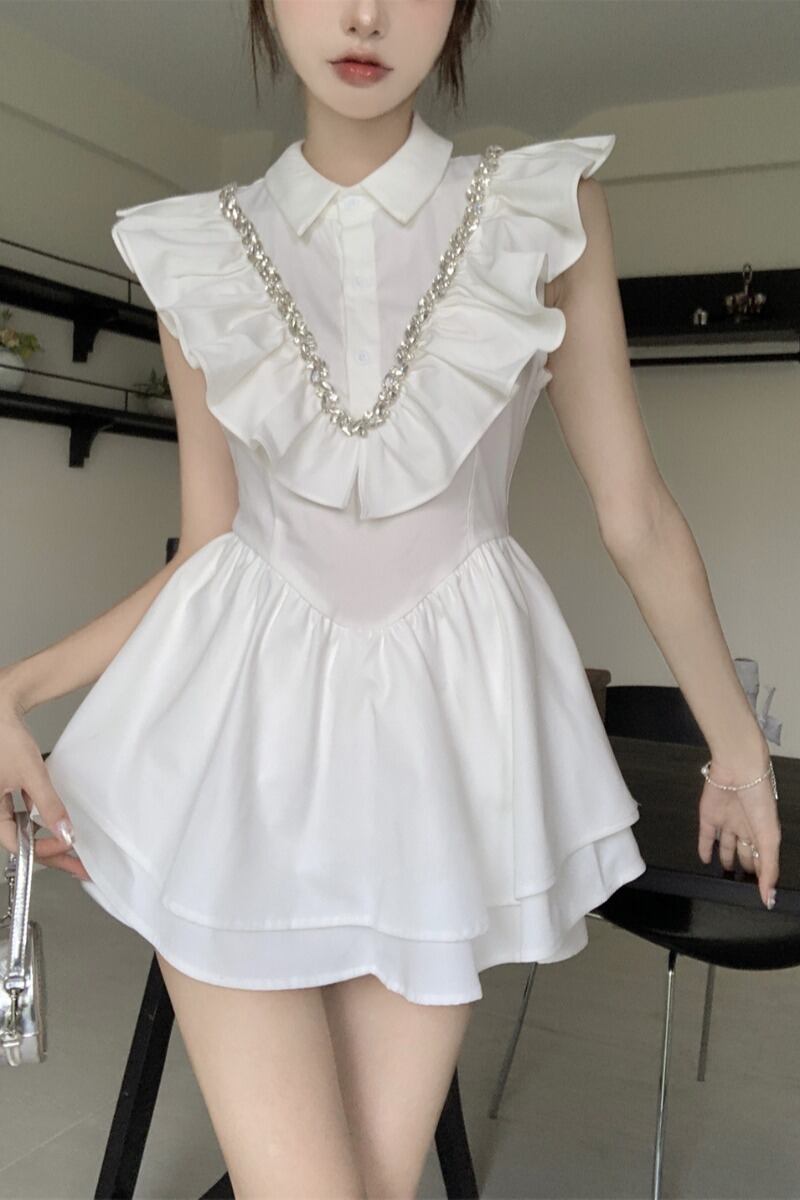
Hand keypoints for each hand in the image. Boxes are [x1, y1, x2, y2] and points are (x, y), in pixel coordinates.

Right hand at [0, 704, 90, 880]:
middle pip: (22, 841)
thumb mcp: (31, 774)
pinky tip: (58, 826)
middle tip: (78, 866)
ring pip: (24, 830)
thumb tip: (64, 832)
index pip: (15, 844)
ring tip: (72, 851)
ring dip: (47, 839)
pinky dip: (41, 821)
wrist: (1, 709)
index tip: (67, 844)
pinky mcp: (8, 791)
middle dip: (50, 853)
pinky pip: (24, 814)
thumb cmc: (5, 738)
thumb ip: (48, 804)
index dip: (42, 848)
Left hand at [697, 760, 779, 908]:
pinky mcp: (709, 817)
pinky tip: (705, 860)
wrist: (738, 771)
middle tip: (742, 883)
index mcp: (764, 833)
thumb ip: (769, 868)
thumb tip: (769, 896)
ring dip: (726, 859)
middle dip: (745, 867)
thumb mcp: (770, 838)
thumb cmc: (759, 798)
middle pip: (745, 853)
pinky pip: (706, 837)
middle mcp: (746, 828)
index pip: (763, 859)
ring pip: (726, 846)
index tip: (760, 890)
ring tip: (727, 873)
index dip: (762, 874)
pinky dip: (705, 849)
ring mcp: (727, 822)